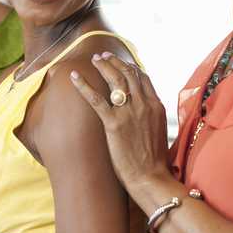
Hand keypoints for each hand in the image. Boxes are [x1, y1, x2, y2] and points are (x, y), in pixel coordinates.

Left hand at [70, 52, 170, 195]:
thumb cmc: (154, 160)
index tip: (121, 63)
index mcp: (156, 106)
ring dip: (103, 66)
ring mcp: (129, 112)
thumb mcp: (158, 131)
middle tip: (103, 56)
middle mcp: (144, 104)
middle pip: (128, 74)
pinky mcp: (114, 123)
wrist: (151, 177)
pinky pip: (95, 98)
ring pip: (115, 80)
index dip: (130, 67)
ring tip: (93, 59)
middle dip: (115, 62)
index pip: (143, 78)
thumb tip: (145, 111)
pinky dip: (83, 85)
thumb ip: (151, 116)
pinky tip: (74, 76)